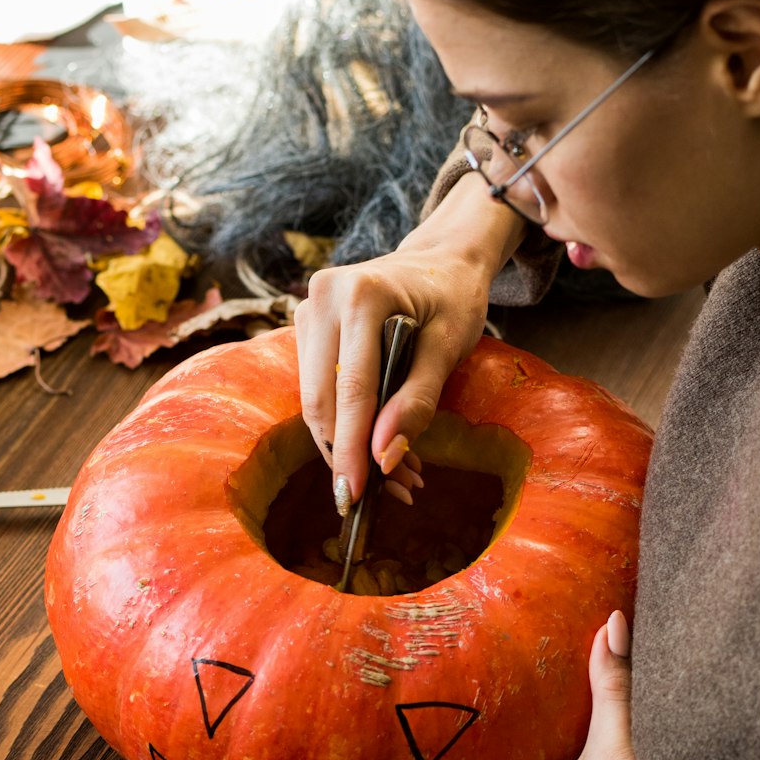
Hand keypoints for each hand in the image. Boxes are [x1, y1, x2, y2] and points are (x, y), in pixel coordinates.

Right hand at [296, 173, 519, 512]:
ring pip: (316, 402)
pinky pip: (319, 390)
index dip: (351, 447)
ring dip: (348, 447)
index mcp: (360, 294)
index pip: (350, 388)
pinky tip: (379, 451)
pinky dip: (346, 426)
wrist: (440, 261)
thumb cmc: (452, 298)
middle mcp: (321, 298)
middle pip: (322, 400)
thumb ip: (418, 400)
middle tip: (388, 497)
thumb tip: (384, 457)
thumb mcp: (449, 346)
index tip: (356, 495)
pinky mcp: (307, 330)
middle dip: (350, 455)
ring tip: (396, 480)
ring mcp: (307, 312)